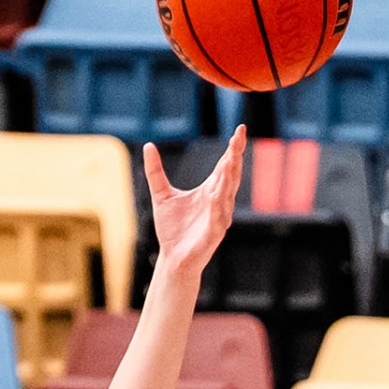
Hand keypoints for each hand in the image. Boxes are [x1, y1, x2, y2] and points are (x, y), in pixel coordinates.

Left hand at [146, 125, 243, 270]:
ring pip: (226, 195)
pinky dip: (217, 206)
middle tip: (238, 138)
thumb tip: (148, 145)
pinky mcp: (213, 234)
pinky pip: (217, 218)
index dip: (233, 148)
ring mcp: (219, 218)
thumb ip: (156, 171)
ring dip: (228, 178)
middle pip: (231, 176)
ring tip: (230, 160)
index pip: (225, 166)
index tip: (239, 129)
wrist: (172, 259)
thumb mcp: (161, 195)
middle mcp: (219, 202)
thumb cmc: (172, 229)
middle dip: (235, 157)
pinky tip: (216, 194)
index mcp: (211, 191)